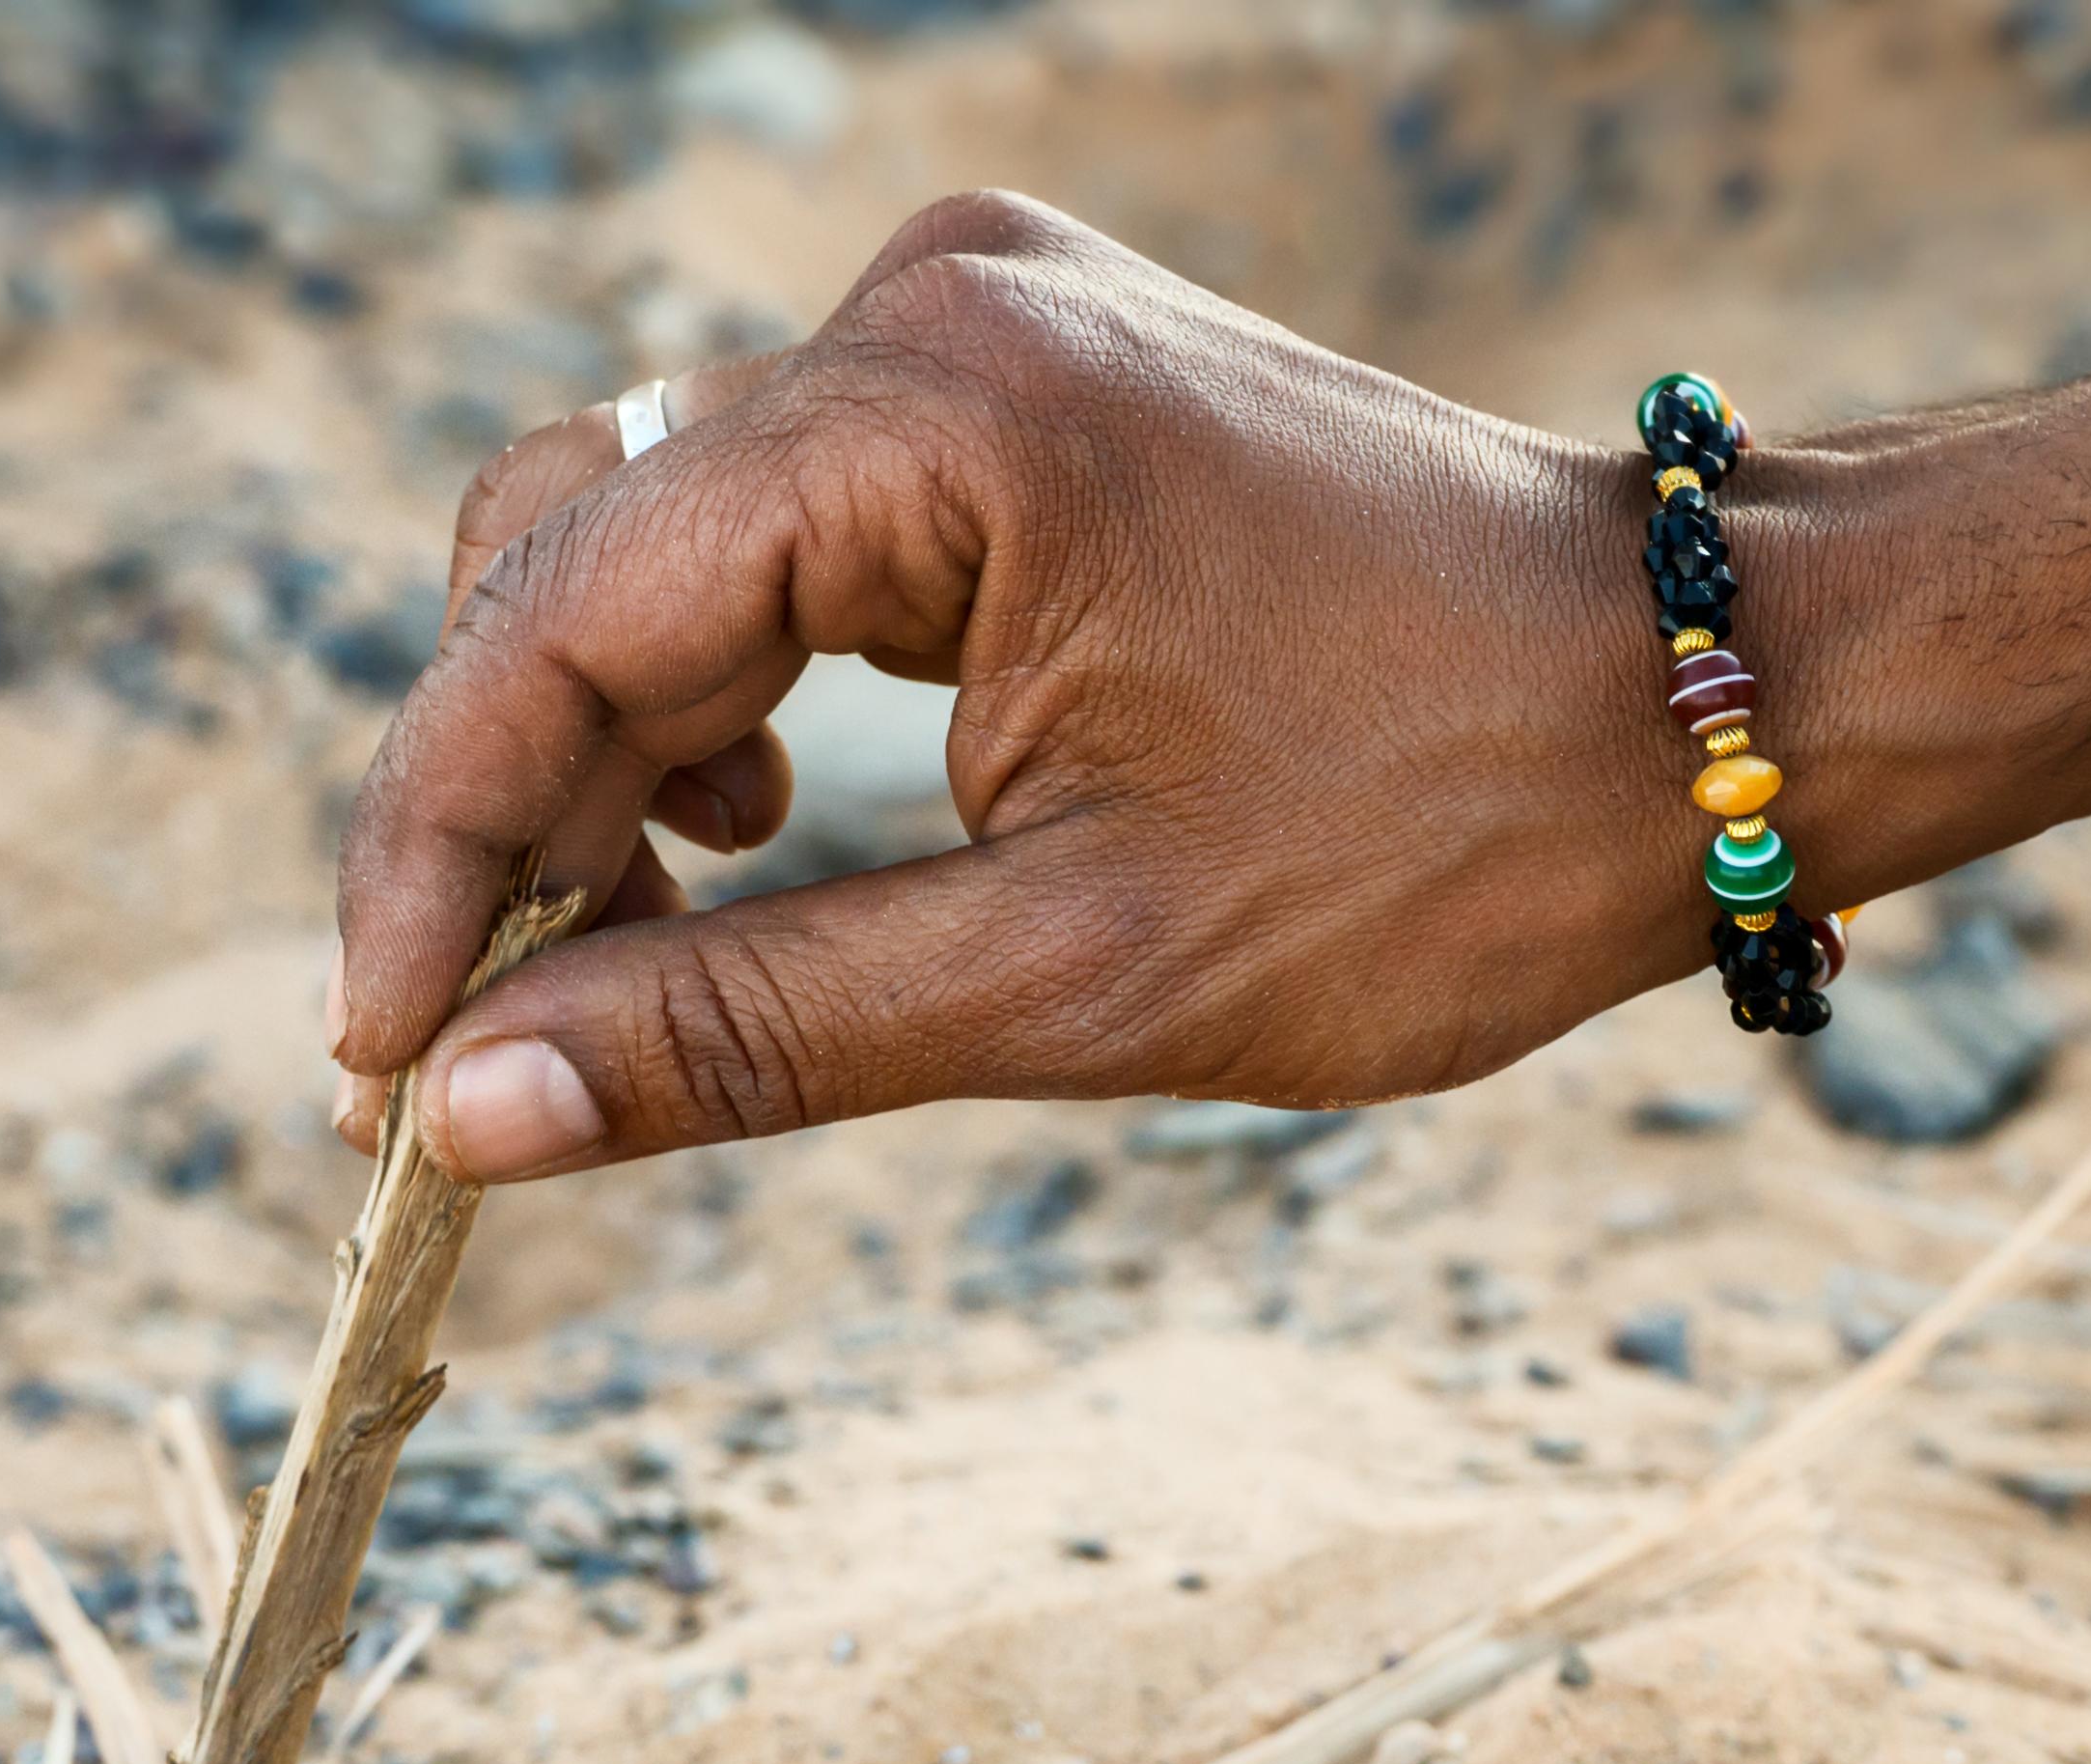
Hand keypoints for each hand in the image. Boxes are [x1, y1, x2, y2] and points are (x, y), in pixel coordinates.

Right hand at [330, 193, 2090, 1176]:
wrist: (1712, 705)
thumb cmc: (1453, 837)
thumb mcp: (1078, 979)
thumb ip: (750, 1033)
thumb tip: (479, 1119)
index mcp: (939, 423)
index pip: (567, 623)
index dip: (440, 852)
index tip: (378, 1058)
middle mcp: (928, 318)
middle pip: (572, 553)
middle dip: (507, 811)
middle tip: (475, 1053)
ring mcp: (972, 330)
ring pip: (650, 536)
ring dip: (607, 761)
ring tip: (626, 964)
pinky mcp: (1013, 383)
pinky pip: (771, 525)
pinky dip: (720, 692)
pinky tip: (754, 840)